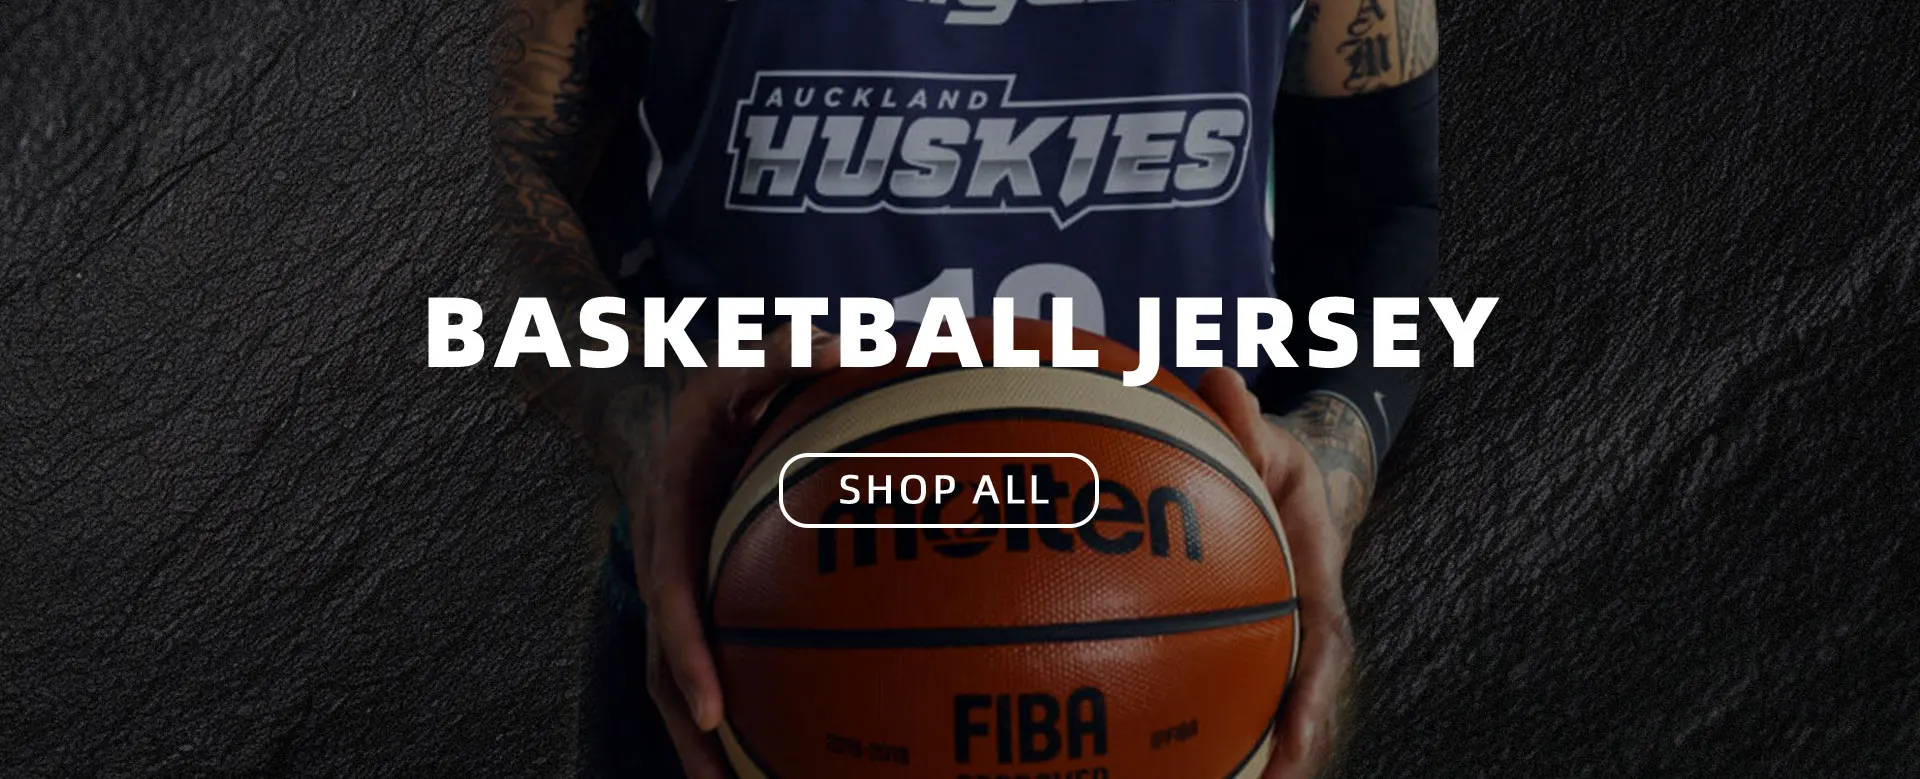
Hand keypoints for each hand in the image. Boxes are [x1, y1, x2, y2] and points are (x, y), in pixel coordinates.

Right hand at [614, 326, 836, 778]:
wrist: (658, 408)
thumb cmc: (716, 392)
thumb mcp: (745, 360)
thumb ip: (790, 352)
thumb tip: (848, 346)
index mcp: (669, 513)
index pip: (671, 594)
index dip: (688, 653)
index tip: (714, 707)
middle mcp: (660, 563)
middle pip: (662, 661)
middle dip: (689, 726)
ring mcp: (671, 590)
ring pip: (674, 678)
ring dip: (700, 740)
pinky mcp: (692, 605)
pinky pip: (702, 665)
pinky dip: (724, 714)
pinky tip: (765, 756)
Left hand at [1197, 369, 1359, 778]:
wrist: (1292, 482)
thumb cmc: (1278, 463)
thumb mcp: (1273, 438)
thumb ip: (1247, 420)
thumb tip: (1216, 379)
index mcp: (1319, 585)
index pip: (1324, 649)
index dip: (1312, 699)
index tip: (1296, 738)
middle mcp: (1302, 627)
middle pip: (1300, 702)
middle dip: (1287, 750)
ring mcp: (1276, 641)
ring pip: (1263, 704)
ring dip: (1244, 747)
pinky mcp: (1246, 644)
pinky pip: (1222, 685)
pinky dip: (1197, 718)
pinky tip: (1150, 750)